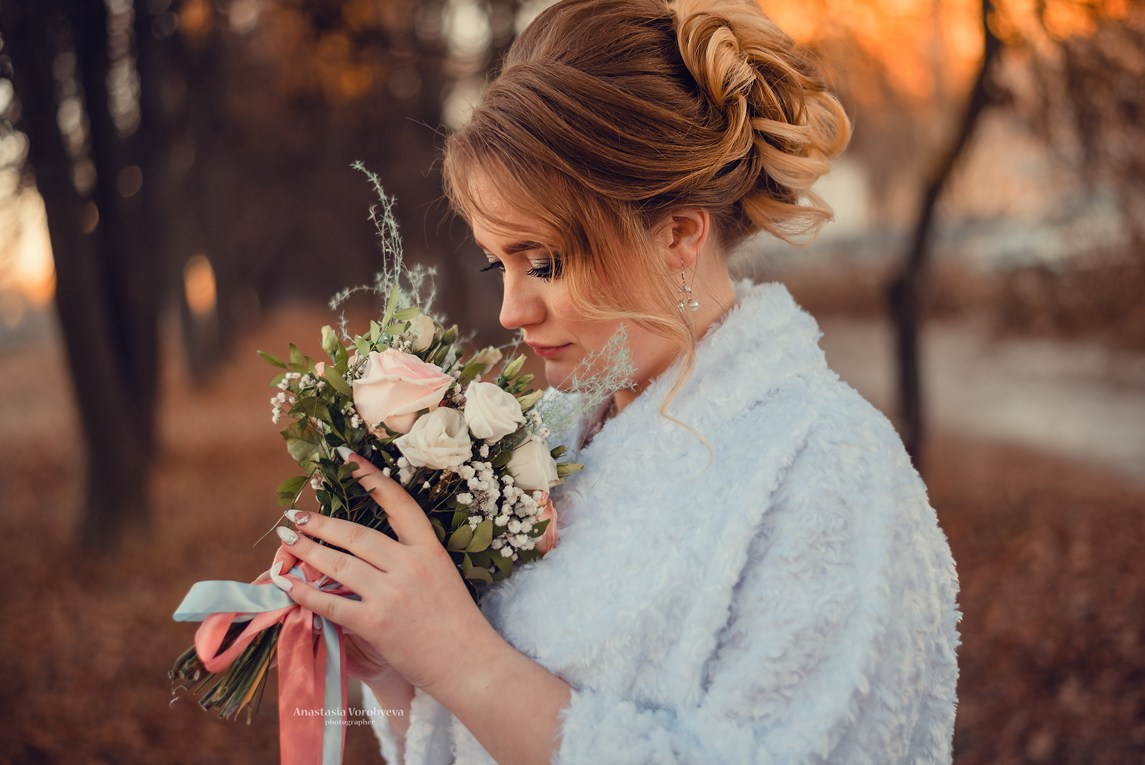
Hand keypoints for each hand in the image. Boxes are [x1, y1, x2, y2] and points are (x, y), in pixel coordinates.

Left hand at [274, 450, 495, 692]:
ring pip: (339, 564)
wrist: (469, 663)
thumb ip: (408, 563)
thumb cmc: (456, 624)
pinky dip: (305, 593)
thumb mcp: (440, 579)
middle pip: (356, 534)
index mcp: (429, 550)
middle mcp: (411, 565)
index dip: (370, 478)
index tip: (345, 458)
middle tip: (296, 516)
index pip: (398, 503)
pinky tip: (287, 585)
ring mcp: (393, 593)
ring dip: (306, 551)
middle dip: (321, 523)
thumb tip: (366, 550)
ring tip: (286, 543)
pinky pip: (331, 603)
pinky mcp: (377, 622)